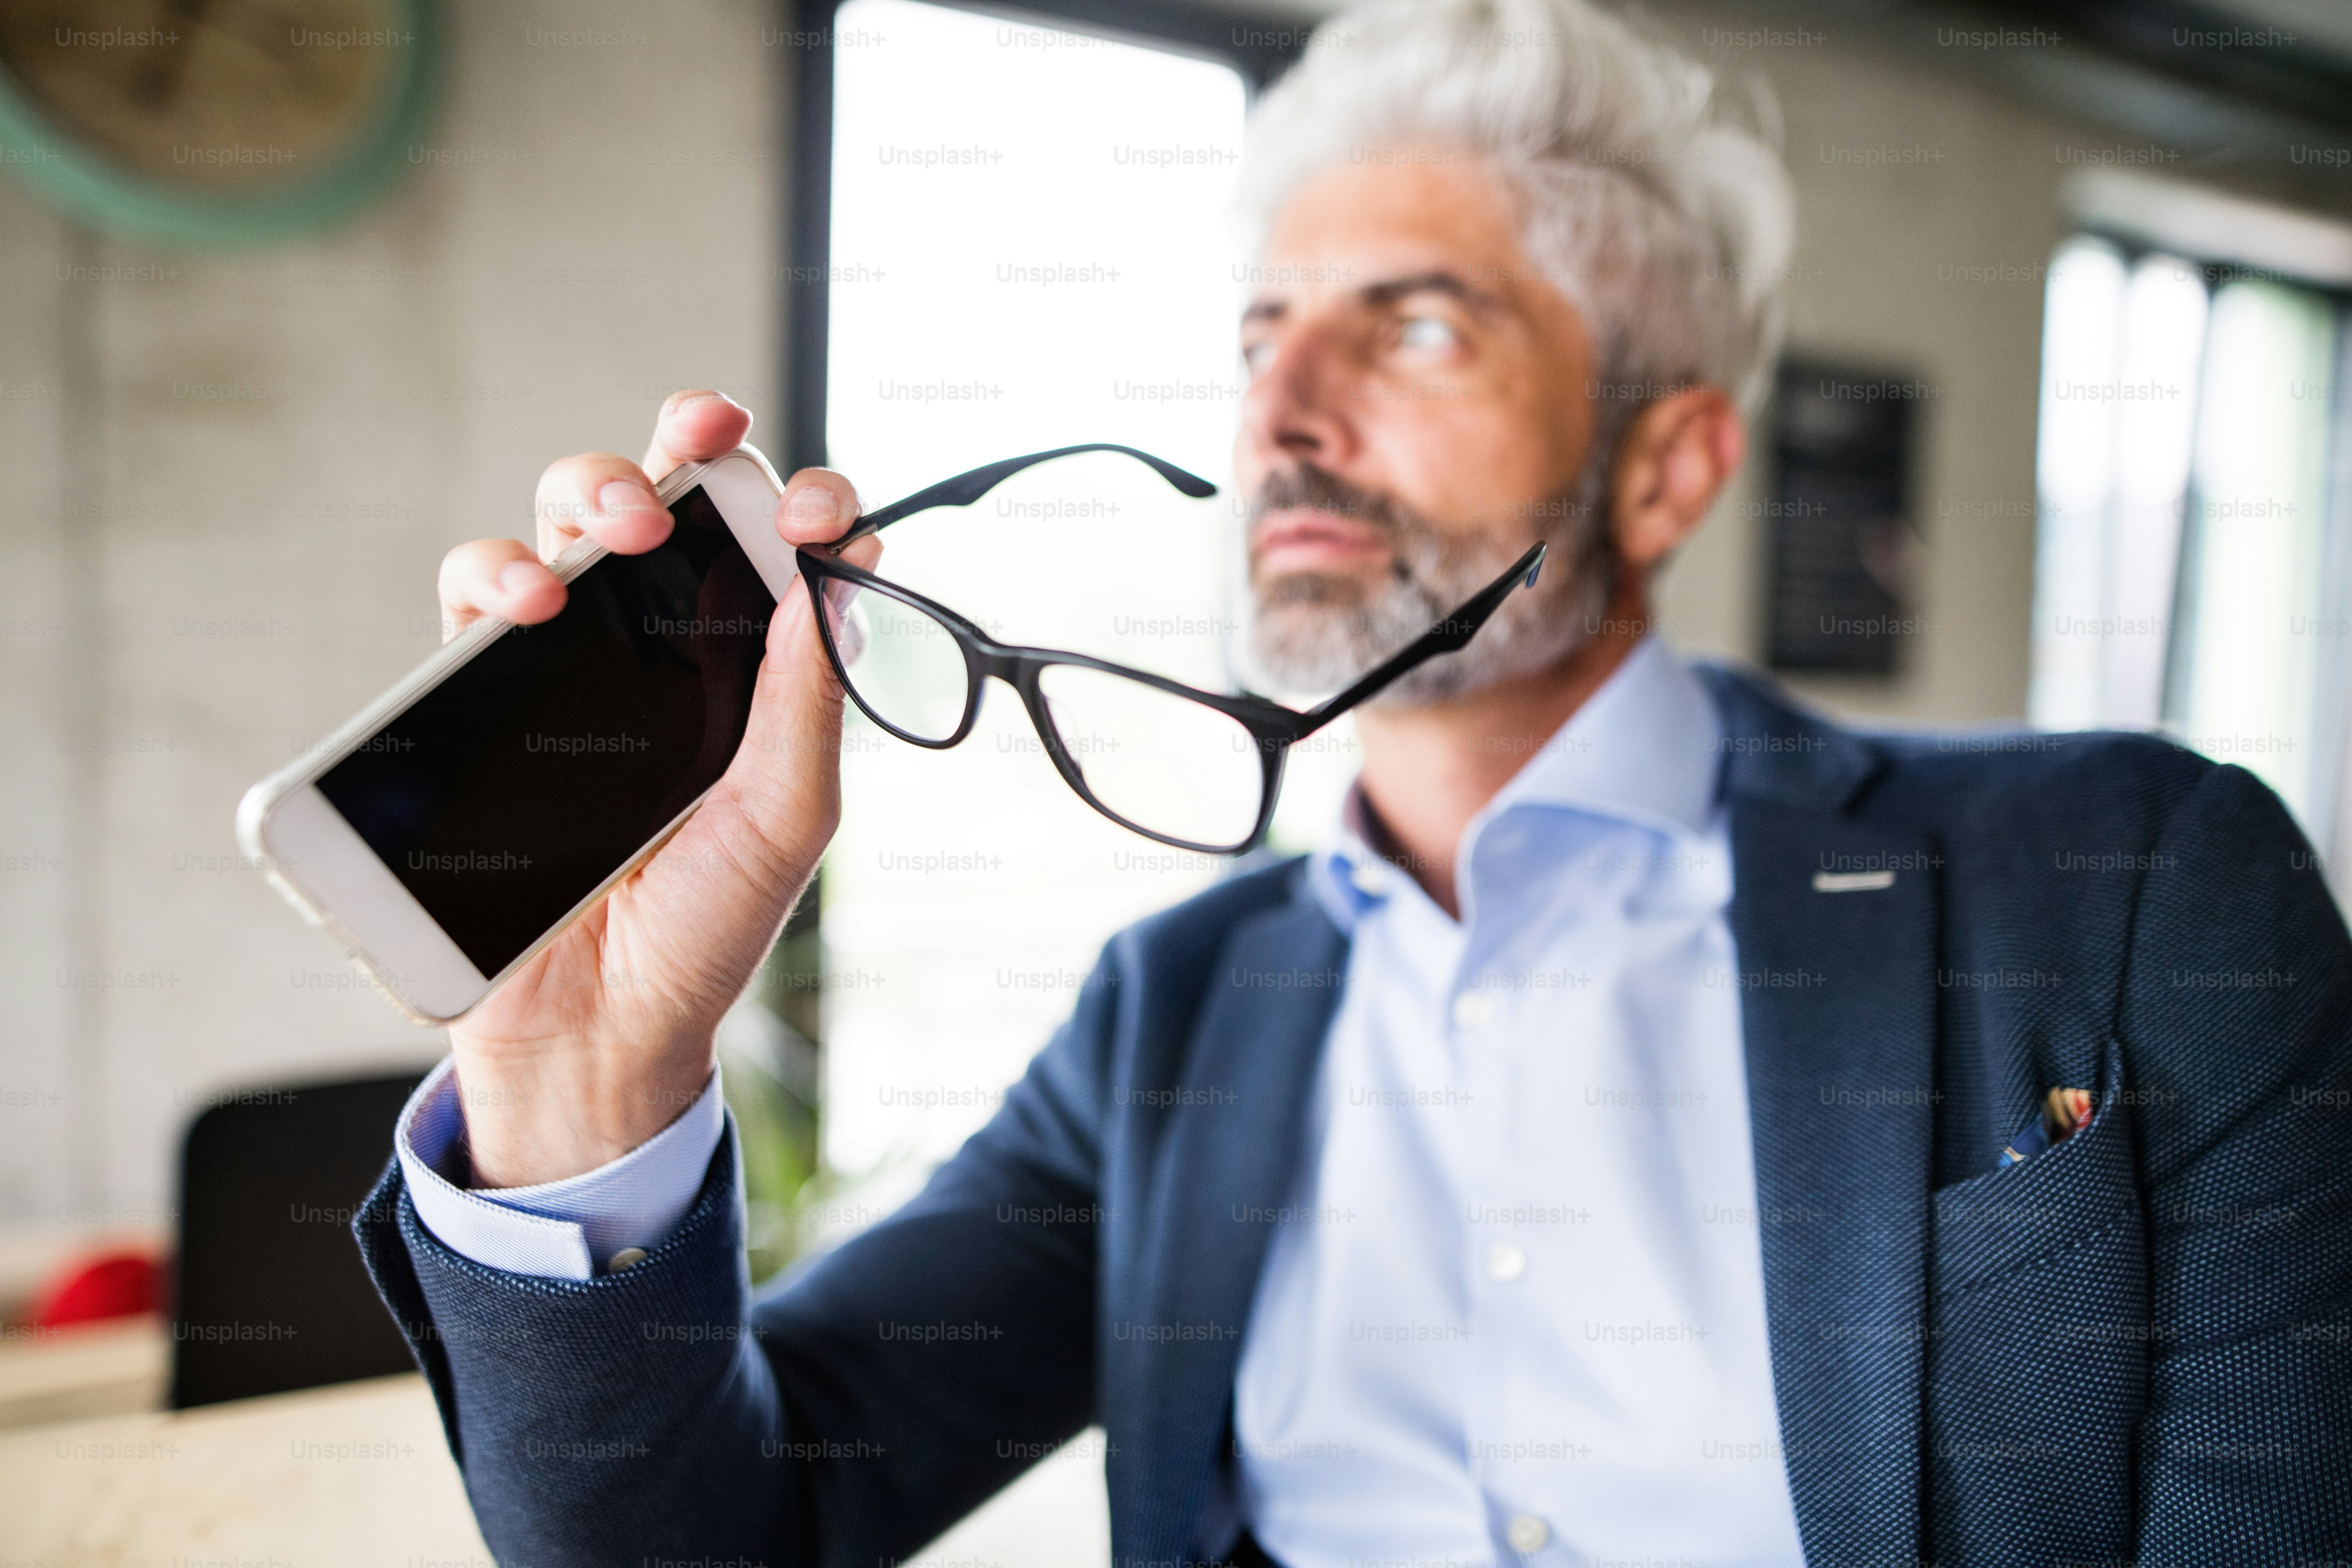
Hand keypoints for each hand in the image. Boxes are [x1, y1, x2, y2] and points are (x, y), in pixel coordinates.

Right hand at [431, 390, 879, 1187]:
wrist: (598, 1025)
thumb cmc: (705, 930)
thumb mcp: (787, 817)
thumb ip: (810, 701)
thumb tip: (839, 579)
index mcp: (754, 668)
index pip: (781, 547)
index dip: (803, 501)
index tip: (815, 512)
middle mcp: (667, 647)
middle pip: (673, 495)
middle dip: (686, 453)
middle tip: (692, 481)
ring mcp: (574, 659)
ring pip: (571, 516)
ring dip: (593, 489)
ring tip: (618, 531)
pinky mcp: (486, 690)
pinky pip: (477, 590)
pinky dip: (499, 570)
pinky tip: (528, 601)